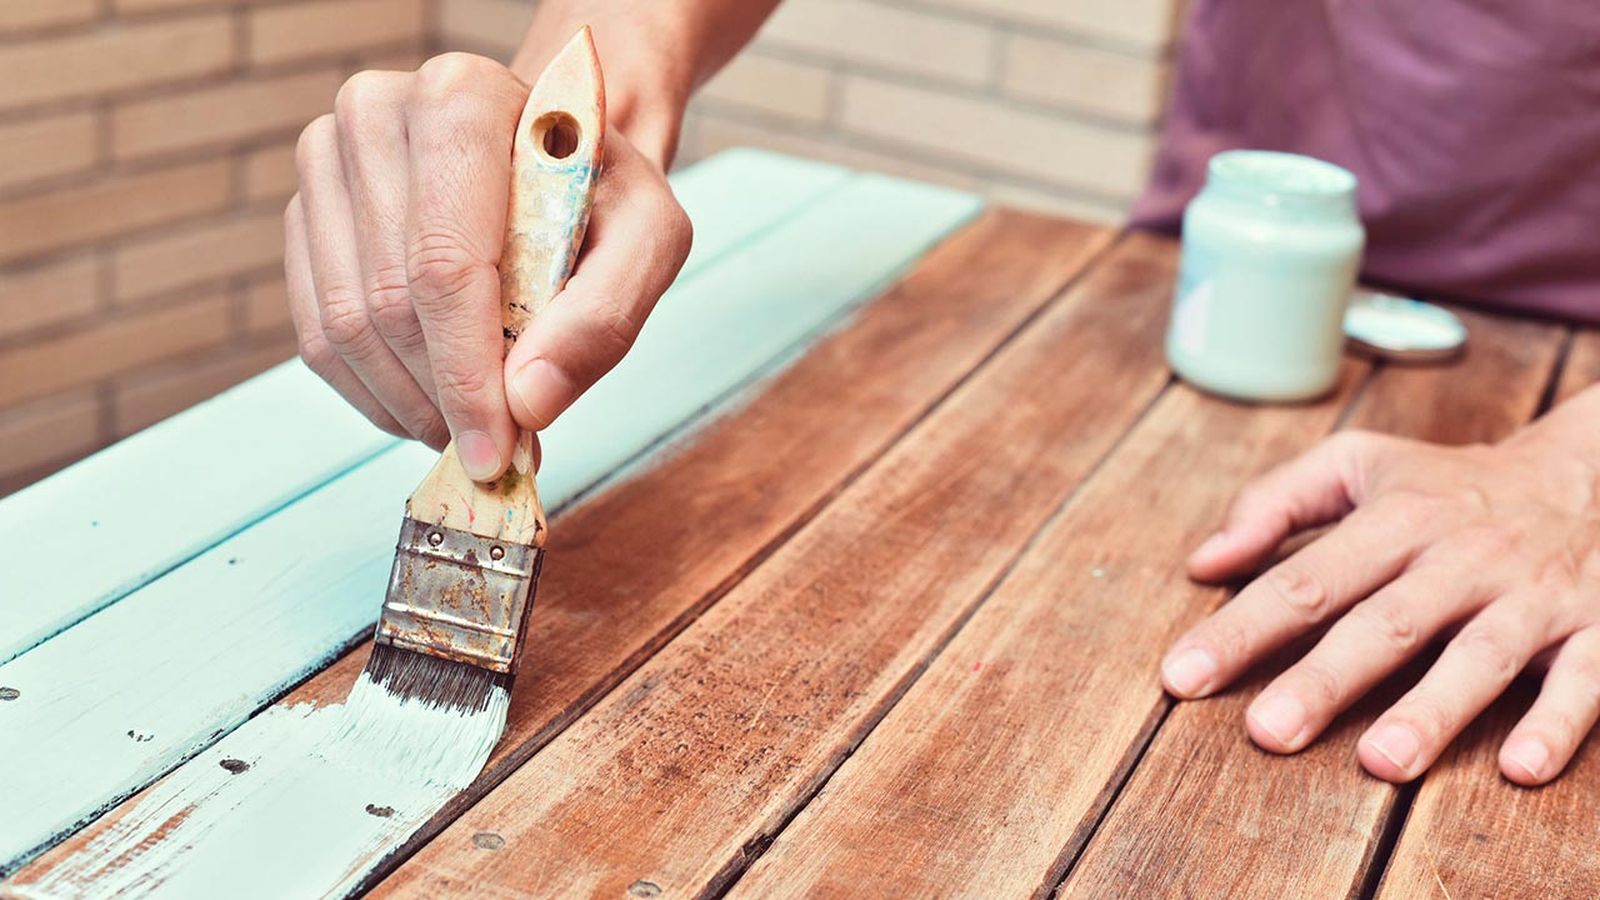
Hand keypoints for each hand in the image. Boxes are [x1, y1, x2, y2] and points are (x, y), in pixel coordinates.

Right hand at [285, 53, 691, 479]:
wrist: (553, 158)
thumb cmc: (605, 194)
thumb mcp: (650, 240)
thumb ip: (605, 317)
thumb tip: (527, 402)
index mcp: (462, 99)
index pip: (445, 266)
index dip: (467, 376)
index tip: (497, 451)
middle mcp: (376, 112)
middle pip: (392, 303)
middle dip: (445, 400)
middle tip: (499, 450)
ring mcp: (326, 161)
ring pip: (344, 326)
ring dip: (408, 405)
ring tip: (471, 431)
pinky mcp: (307, 214)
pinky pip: (317, 332)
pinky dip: (375, 392)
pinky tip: (430, 405)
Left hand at [1161, 392, 1599, 784]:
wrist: (1592, 471)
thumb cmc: (1448, 482)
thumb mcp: (1359, 464)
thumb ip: (1273, 504)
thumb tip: (1201, 563)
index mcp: (1396, 519)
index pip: (1305, 580)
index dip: (1242, 628)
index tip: (1183, 674)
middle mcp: (1461, 557)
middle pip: (1386, 623)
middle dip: (1325, 678)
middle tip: (1268, 732)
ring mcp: (1531, 595)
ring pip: (1479, 655)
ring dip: (1432, 708)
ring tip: (1380, 762)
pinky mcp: (1597, 629)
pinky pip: (1584, 679)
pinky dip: (1556, 721)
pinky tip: (1521, 766)